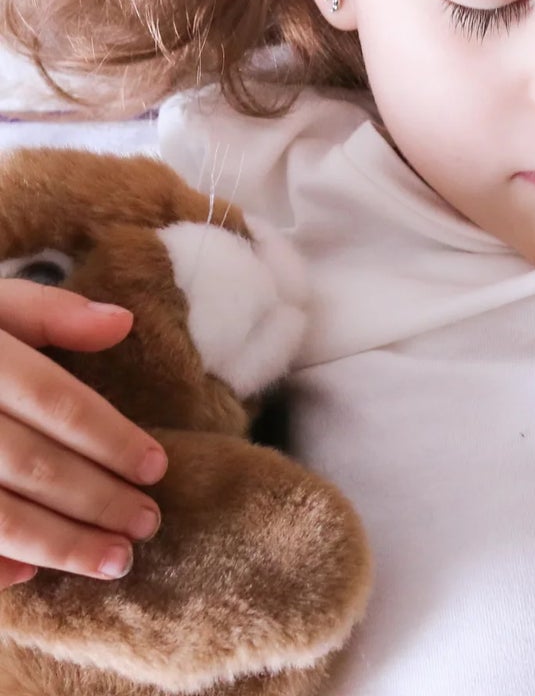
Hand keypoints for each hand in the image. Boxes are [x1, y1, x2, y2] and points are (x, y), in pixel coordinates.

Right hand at [0, 282, 167, 586]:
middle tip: (147, 524)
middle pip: (32, 465)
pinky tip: (27, 573)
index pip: (55, 402)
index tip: (157, 467)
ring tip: (112, 560)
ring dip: (56, 543)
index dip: (109, 436)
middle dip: (96, 500)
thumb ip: (50, 312)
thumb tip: (122, 323)